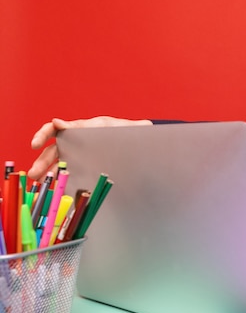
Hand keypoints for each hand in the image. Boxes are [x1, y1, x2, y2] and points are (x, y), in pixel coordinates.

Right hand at [28, 116, 151, 180]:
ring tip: (39, 183)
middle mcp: (76, 140)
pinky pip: (65, 170)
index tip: (36, 144)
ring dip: (46, 171)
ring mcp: (76, 152)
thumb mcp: (129, 130)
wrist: (130, 145)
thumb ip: (135, 128)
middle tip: (34, 173)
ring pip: (56, 161)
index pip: (58, 128)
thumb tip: (144, 125)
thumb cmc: (127, 133)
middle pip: (53, 148)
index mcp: (83, 128)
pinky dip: (57, 177)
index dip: (45, 134)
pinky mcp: (79, 164)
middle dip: (42, 160)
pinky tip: (53, 187)